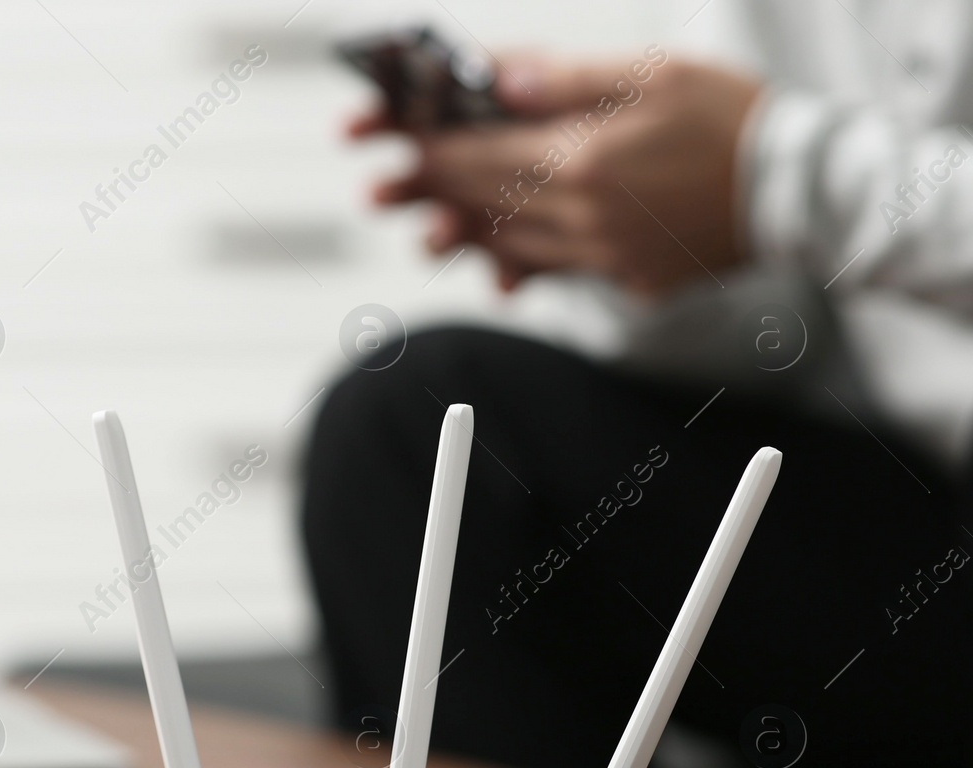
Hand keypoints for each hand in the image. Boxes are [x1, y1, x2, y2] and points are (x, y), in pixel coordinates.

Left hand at [353, 54, 762, 293]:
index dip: (430, 149)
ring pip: (511, 246)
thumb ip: (565, 77)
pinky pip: (556, 272)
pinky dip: (520, 259)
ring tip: (427, 228)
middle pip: (483, 206)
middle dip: (429, 193)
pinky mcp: (628, 280)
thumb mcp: (650, 71)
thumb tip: (497, 80)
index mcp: (585, 163)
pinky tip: (498, 255)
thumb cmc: (731, 117)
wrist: (802, 188)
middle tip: (380, 190)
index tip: (396, 142)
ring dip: (465, 233)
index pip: (481, 158)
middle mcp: (586, 220)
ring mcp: (606, 258)